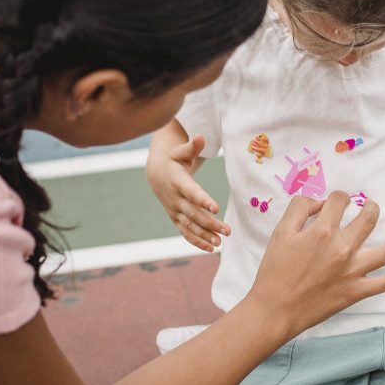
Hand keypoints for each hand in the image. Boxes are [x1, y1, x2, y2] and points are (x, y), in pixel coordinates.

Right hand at [147, 133, 229, 251]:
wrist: (156, 174)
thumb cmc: (174, 160)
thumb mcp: (180, 151)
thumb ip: (192, 146)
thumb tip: (200, 136)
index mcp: (178, 182)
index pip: (192, 193)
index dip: (203, 200)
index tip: (215, 208)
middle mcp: (176, 199)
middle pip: (194, 214)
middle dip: (210, 223)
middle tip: (227, 230)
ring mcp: (175, 211)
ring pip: (190, 226)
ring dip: (205, 235)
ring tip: (220, 243)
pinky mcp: (176, 219)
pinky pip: (186, 233)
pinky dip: (197, 241)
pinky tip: (211, 248)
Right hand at [249, 191, 384, 336]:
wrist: (276, 309)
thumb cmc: (274, 272)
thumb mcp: (280, 232)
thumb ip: (298, 209)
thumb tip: (319, 202)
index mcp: (322, 231)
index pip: (340, 201)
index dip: (339, 197)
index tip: (337, 203)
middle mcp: (342, 248)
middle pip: (369, 218)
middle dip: (371, 207)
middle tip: (369, 207)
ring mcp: (353, 271)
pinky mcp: (357, 291)